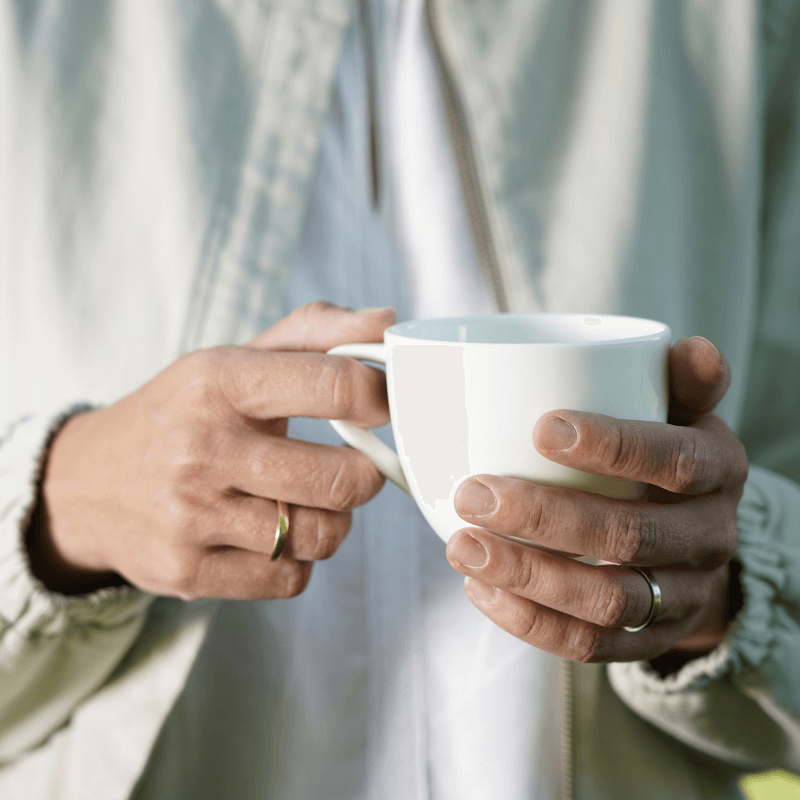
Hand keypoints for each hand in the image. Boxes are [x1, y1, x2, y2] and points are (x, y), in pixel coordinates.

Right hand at [28, 303, 395, 597]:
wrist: (87, 484)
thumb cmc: (183, 414)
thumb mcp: (235, 359)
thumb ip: (315, 334)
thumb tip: (386, 321)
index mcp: (220, 380)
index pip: (335, 385)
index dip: (378, 398)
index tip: (382, 406)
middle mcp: (203, 447)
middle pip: (339, 479)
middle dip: (365, 476)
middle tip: (355, 467)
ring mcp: (192, 514)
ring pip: (321, 536)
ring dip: (334, 522)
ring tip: (312, 503)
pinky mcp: (187, 570)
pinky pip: (290, 578)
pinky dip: (298, 560)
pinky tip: (274, 536)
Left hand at [446, 336, 747, 663]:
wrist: (691, 533)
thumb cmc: (665, 451)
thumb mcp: (679, 410)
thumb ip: (677, 379)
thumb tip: (693, 347)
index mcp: (718, 469)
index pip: (678, 461)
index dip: (613, 446)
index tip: (541, 427)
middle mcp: (709, 537)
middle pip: (630, 537)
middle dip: (545, 518)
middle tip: (474, 494)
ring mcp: (681, 596)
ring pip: (607, 600)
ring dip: (527, 576)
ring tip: (462, 547)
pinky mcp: (648, 640)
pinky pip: (591, 647)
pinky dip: (530, 622)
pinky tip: (480, 588)